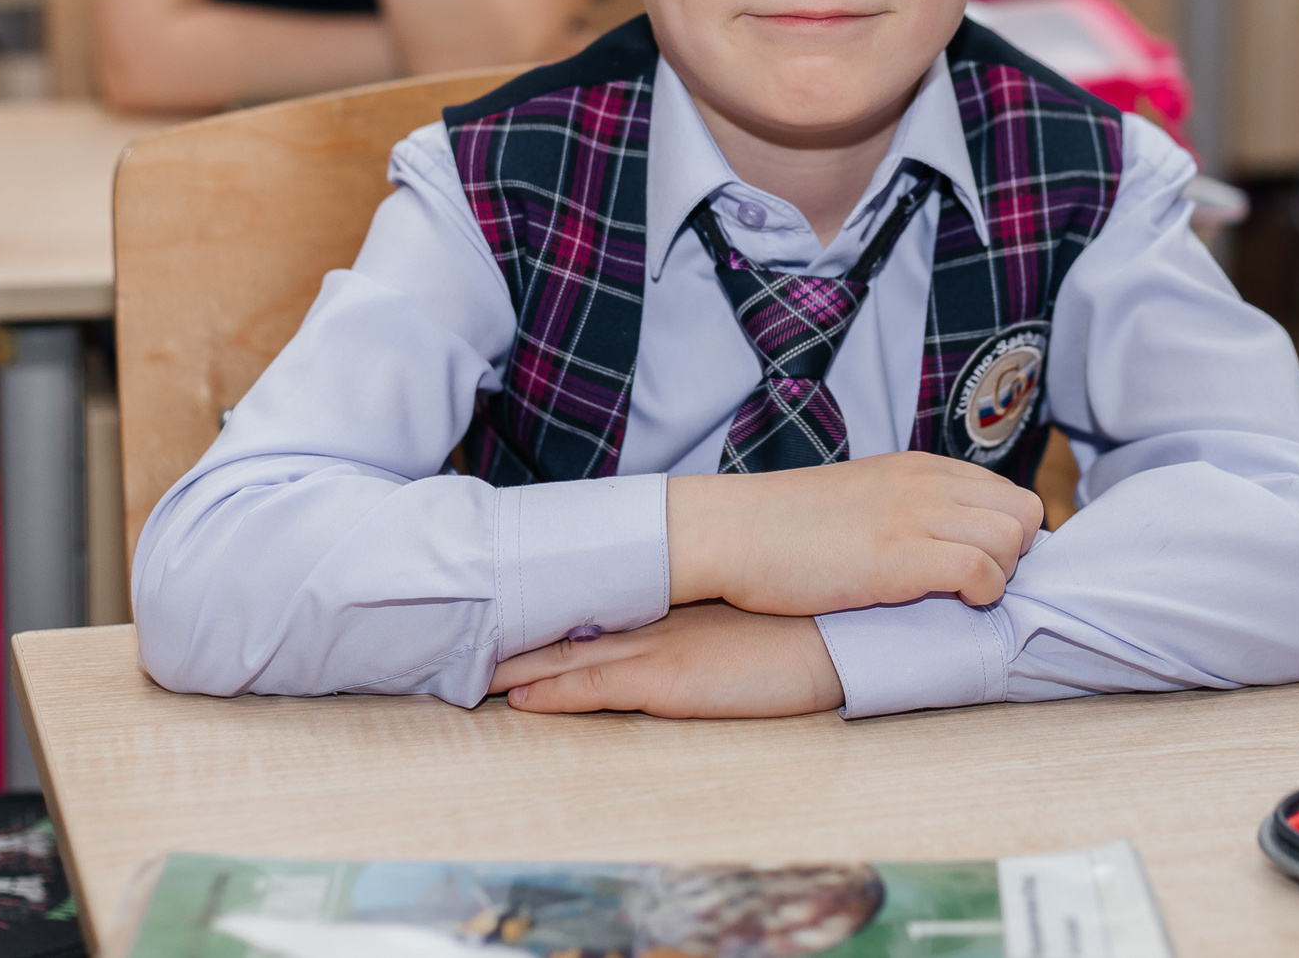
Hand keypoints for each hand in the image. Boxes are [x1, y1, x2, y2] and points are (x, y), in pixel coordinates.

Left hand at [490, 603, 845, 717]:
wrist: (839, 629)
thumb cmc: (805, 624)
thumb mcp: (746, 614)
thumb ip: (709, 617)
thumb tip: (692, 627)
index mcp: (671, 598)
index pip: (593, 602)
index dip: (545, 608)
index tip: (503, 607)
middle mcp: (654, 615)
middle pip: (566, 624)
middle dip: (514, 632)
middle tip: (459, 632)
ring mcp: (657, 644)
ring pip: (565, 654)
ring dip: (515, 663)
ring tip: (464, 668)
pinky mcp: (667, 678)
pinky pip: (593, 686)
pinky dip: (551, 694)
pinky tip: (516, 699)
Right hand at [668, 451, 1044, 614]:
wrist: (731, 532)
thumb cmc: (786, 529)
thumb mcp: (862, 500)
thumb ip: (907, 509)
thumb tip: (942, 542)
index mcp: (919, 468)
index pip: (1008, 493)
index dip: (1007, 537)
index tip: (984, 568)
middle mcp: (926, 483)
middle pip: (1024, 511)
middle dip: (1016, 556)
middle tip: (977, 586)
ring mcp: (914, 515)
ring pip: (1012, 538)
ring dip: (1000, 576)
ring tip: (960, 596)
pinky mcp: (899, 556)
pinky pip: (982, 571)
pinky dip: (981, 594)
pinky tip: (950, 604)